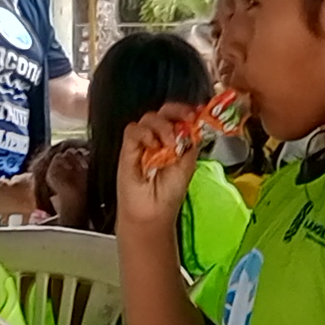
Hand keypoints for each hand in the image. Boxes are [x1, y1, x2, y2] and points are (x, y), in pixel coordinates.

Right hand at [117, 113, 193, 238]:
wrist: (152, 213)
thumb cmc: (169, 193)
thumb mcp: (188, 164)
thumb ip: (191, 142)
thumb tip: (194, 122)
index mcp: (174, 139)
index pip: (178, 116)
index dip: (186, 111)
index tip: (197, 112)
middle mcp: (158, 137)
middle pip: (164, 111)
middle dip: (177, 111)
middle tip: (186, 119)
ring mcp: (142, 142)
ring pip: (150, 117)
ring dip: (163, 127)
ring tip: (169, 145)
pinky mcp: (127, 148)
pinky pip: (133, 130)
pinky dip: (145, 134)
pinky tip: (152, 146)